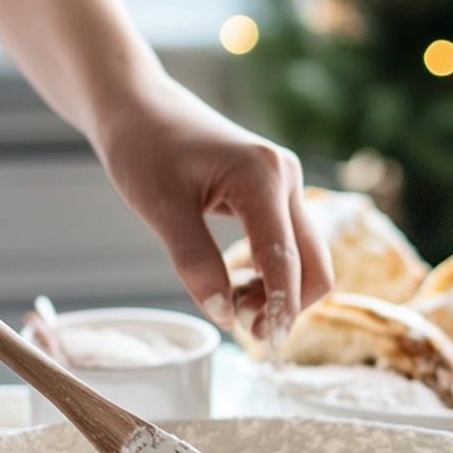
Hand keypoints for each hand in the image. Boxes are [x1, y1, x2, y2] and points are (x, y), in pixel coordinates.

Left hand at [97, 76, 332, 341]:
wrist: (138, 106)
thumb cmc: (143, 148)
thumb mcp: (160, 209)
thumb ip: (195, 263)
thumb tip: (225, 316)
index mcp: (261, 177)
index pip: (285, 259)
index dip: (280, 308)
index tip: (267, 346)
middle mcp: (285, 177)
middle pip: (314, 264)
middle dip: (286, 305)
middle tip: (242, 329)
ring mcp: (284, 183)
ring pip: (305, 257)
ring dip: (279, 292)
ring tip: (231, 305)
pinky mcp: (274, 192)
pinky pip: (289, 244)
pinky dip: (270, 274)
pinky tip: (235, 284)